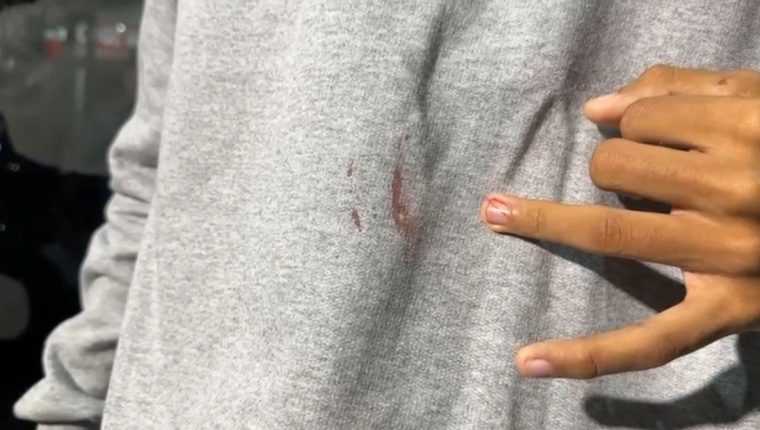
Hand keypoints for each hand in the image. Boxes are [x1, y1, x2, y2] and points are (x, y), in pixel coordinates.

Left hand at [481, 65, 759, 378]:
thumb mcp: (752, 97)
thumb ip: (675, 88)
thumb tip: (596, 109)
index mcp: (750, 127)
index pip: (639, 116)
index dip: (633, 119)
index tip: (655, 129)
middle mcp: (740, 190)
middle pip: (613, 165)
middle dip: (609, 160)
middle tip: (650, 172)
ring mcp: (731, 255)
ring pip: (609, 227)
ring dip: (561, 218)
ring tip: (528, 210)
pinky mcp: (730, 309)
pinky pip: (652, 341)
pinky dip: (588, 355)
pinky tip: (531, 361)